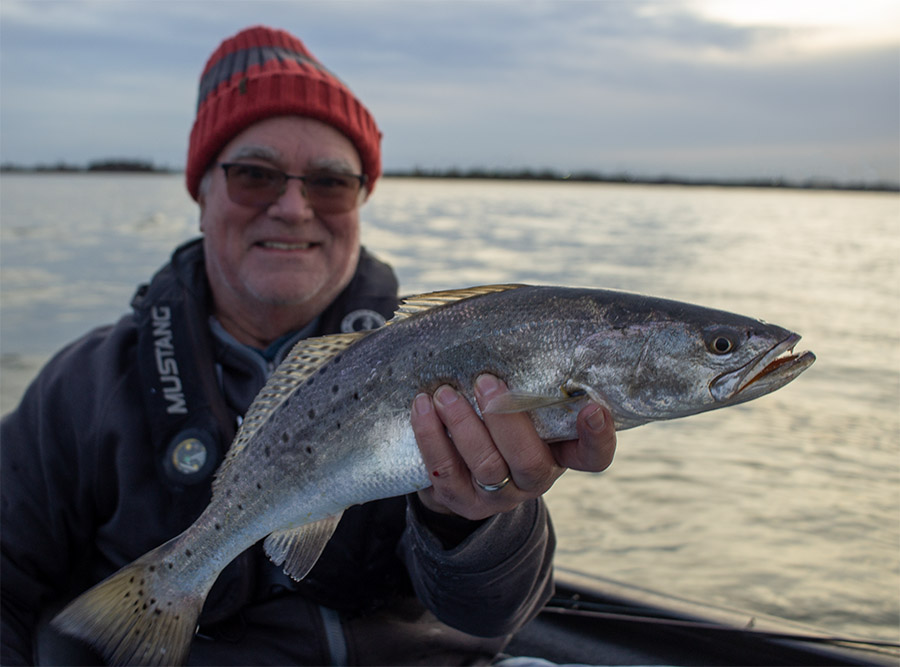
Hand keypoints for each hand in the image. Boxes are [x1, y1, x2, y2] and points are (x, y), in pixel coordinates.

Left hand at [411, 374, 616, 519]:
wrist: (458, 470)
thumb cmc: (496, 421)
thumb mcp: (520, 407)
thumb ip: (527, 382)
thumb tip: (517, 324)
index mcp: (560, 453)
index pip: (593, 456)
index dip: (598, 437)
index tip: (593, 407)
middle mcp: (534, 479)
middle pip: (531, 462)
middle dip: (507, 420)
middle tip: (485, 382)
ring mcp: (498, 496)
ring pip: (486, 466)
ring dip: (463, 425)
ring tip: (444, 393)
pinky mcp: (461, 501)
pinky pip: (446, 472)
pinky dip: (431, 437)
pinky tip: (422, 408)